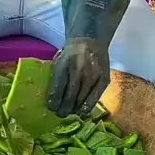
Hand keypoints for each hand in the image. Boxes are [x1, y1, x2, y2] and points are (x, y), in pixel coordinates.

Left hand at [46, 0, 129, 117]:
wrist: (90, 41)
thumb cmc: (71, 54)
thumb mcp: (59, 62)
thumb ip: (56, 79)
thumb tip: (51, 99)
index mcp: (64, 65)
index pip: (58, 88)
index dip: (54, 101)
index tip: (51, 108)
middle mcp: (79, 71)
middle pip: (70, 97)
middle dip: (63, 108)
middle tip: (60, 114)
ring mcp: (93, 76)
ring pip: (82, 99)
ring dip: (74, 109)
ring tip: (69, 113)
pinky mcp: (103, 80)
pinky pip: (95, 98)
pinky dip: (87, 106)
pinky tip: (82, 111)